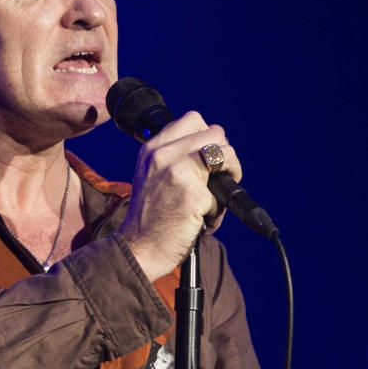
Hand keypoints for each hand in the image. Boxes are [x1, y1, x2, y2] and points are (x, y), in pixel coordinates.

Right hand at [118, 111, 242, 280]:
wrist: (139, 249)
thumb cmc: (151, 217)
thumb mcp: (152, 175)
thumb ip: (175, 156)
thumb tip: (214, 148)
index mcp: (153, 147)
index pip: (194, 119)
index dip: (208, 139)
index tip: (206, 161)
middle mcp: (163, 154)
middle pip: (216, 134)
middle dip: (225, 157)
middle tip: (217, 181)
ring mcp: (178, 171)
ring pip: (227, 155)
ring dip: (228, 179)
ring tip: (211, 201)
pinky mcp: (192, 194)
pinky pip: (223, 195)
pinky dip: (217, 212)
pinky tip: (201, 221)